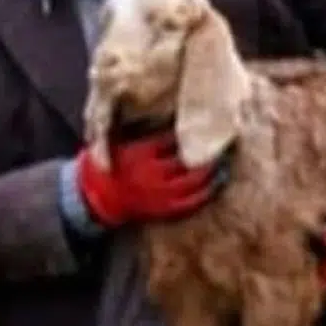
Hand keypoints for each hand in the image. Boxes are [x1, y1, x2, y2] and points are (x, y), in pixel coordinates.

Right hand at [75, 130, 224, 227]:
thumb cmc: (114, 163)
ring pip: (195, 182)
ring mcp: (159, 193)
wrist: (100, 196)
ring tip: (225, 161)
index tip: (206, 120)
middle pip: (189, 159)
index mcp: (140, 153)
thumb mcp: (125, 142)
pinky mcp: (164, 208)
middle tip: (225, 141)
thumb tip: (178, 116)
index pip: (173, 138)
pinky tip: (217, 182)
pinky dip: (207, 192)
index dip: (191, 129)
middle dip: (208, 152)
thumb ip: (148, 131)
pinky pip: (192, 201)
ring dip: (212, 172)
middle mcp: (151, 173)